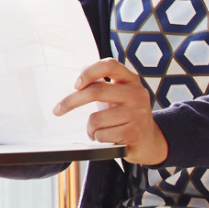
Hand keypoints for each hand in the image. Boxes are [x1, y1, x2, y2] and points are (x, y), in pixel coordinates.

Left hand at [54, 58, 168, 164]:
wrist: (150, 141)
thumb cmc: (128, 117)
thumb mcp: (120, 97)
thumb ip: (104, 87)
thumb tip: (77, 82)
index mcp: (131, 80)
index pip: (109, 66)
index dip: (90, 73)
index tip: (76, 85)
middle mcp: (137, 94)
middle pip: (96, 92)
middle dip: (71, 102)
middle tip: (58, 110)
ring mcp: (137, 113)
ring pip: (96, 118)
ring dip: (90, 128)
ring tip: (96, 131)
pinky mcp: (134, 132)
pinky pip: (102, 134)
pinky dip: (98, 138)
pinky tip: (107, 138)